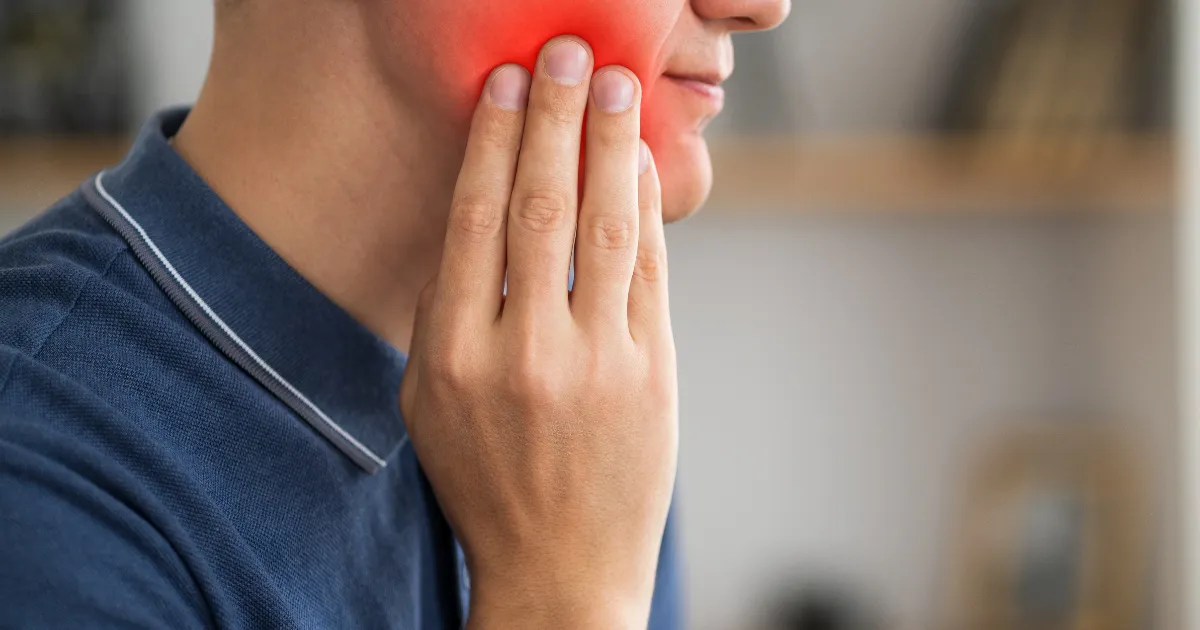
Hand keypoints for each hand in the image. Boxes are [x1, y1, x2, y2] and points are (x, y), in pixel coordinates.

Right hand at [399, 36, 677, 629]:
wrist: (561, 568)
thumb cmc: (487, 482)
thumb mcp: (431, 404)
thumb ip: (444, 316)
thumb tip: (473, 223)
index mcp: (454, 355)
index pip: (474, 221)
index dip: (492, 140)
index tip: (506, 85)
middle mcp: (524, 352)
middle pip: (540, 207)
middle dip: (555, 118)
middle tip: (566, 54)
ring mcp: (596, 363)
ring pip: (606, 228)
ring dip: (610, 146)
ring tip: (615, 86)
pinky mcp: (652, 373)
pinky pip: (652, 272)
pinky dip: (648, 209)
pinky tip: (640, 164)